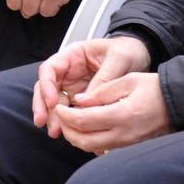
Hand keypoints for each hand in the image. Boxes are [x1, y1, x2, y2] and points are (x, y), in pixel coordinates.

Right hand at [33, 37, 152, 138]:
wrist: (140, 57)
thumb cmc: (128, 51)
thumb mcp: (119, 59)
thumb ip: (104, 78)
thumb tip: (88, 101)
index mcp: (74, 55)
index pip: (50, 69)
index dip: (47, 85)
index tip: (52, 102)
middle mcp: (69, 71)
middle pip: (47, 87)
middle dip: (43, 105)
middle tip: (44, 122)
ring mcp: (74, 86)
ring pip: (55, 102)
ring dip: (53, 117)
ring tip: (55, 132)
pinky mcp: (82, 100)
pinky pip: (70, 111)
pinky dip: (67, 122)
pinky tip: (69, 132)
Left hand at [55, 72, 171, 153]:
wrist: (178, 102)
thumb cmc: (155, 88)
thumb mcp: (127, 80)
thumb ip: (101, 90)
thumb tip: (79, 100)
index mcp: (121, 115)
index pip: (83, 120)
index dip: (65, 114)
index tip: (59, 105)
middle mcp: (122, 134)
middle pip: (83, 141)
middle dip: (67, 129)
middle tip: (62, 115)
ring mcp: (126, 143)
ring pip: (92, 148)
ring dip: (77, 137)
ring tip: (72, 121)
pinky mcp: (129, 146)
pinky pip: (103, 149)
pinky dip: (90, 140)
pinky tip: (88, 127)